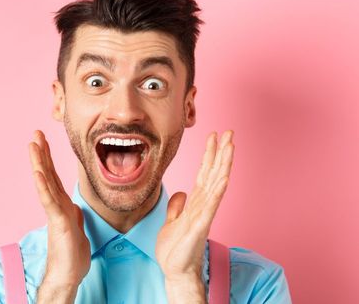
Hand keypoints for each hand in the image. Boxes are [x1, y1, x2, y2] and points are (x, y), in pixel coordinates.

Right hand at [29, 130, 89, 302]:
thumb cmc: (71, 254)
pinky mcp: (59, 222)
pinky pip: (50, 201)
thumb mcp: (76, 226)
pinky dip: (43, 186)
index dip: (47, 158)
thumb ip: (72, 213)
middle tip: (36, 133)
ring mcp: (56, 213)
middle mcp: (56, 205)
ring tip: (33, 145)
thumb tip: (72, 205)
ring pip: (46, 183)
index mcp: (61, 204)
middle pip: (47, 174)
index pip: (53, 176)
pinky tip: (38, 173)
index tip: (42, 140)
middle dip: (41, 153)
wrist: (68, 275)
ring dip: (39, 163)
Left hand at [155, 131, 234, 300]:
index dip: (209, 155)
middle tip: (229, 132)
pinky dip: (218, 190)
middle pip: (214, 174)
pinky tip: (223, 176)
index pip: (204, 174)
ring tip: (230, 146)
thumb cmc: (175, 249)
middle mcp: (203, 205)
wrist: (175, 270)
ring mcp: (204, 214)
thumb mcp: (171, 222)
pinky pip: (211, 204)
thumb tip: (181, 192)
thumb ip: (177, 207)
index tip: (214, 136)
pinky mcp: (200, 225)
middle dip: (221, 153)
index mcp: (195, 203)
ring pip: (216, 184)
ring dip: (224, 164)